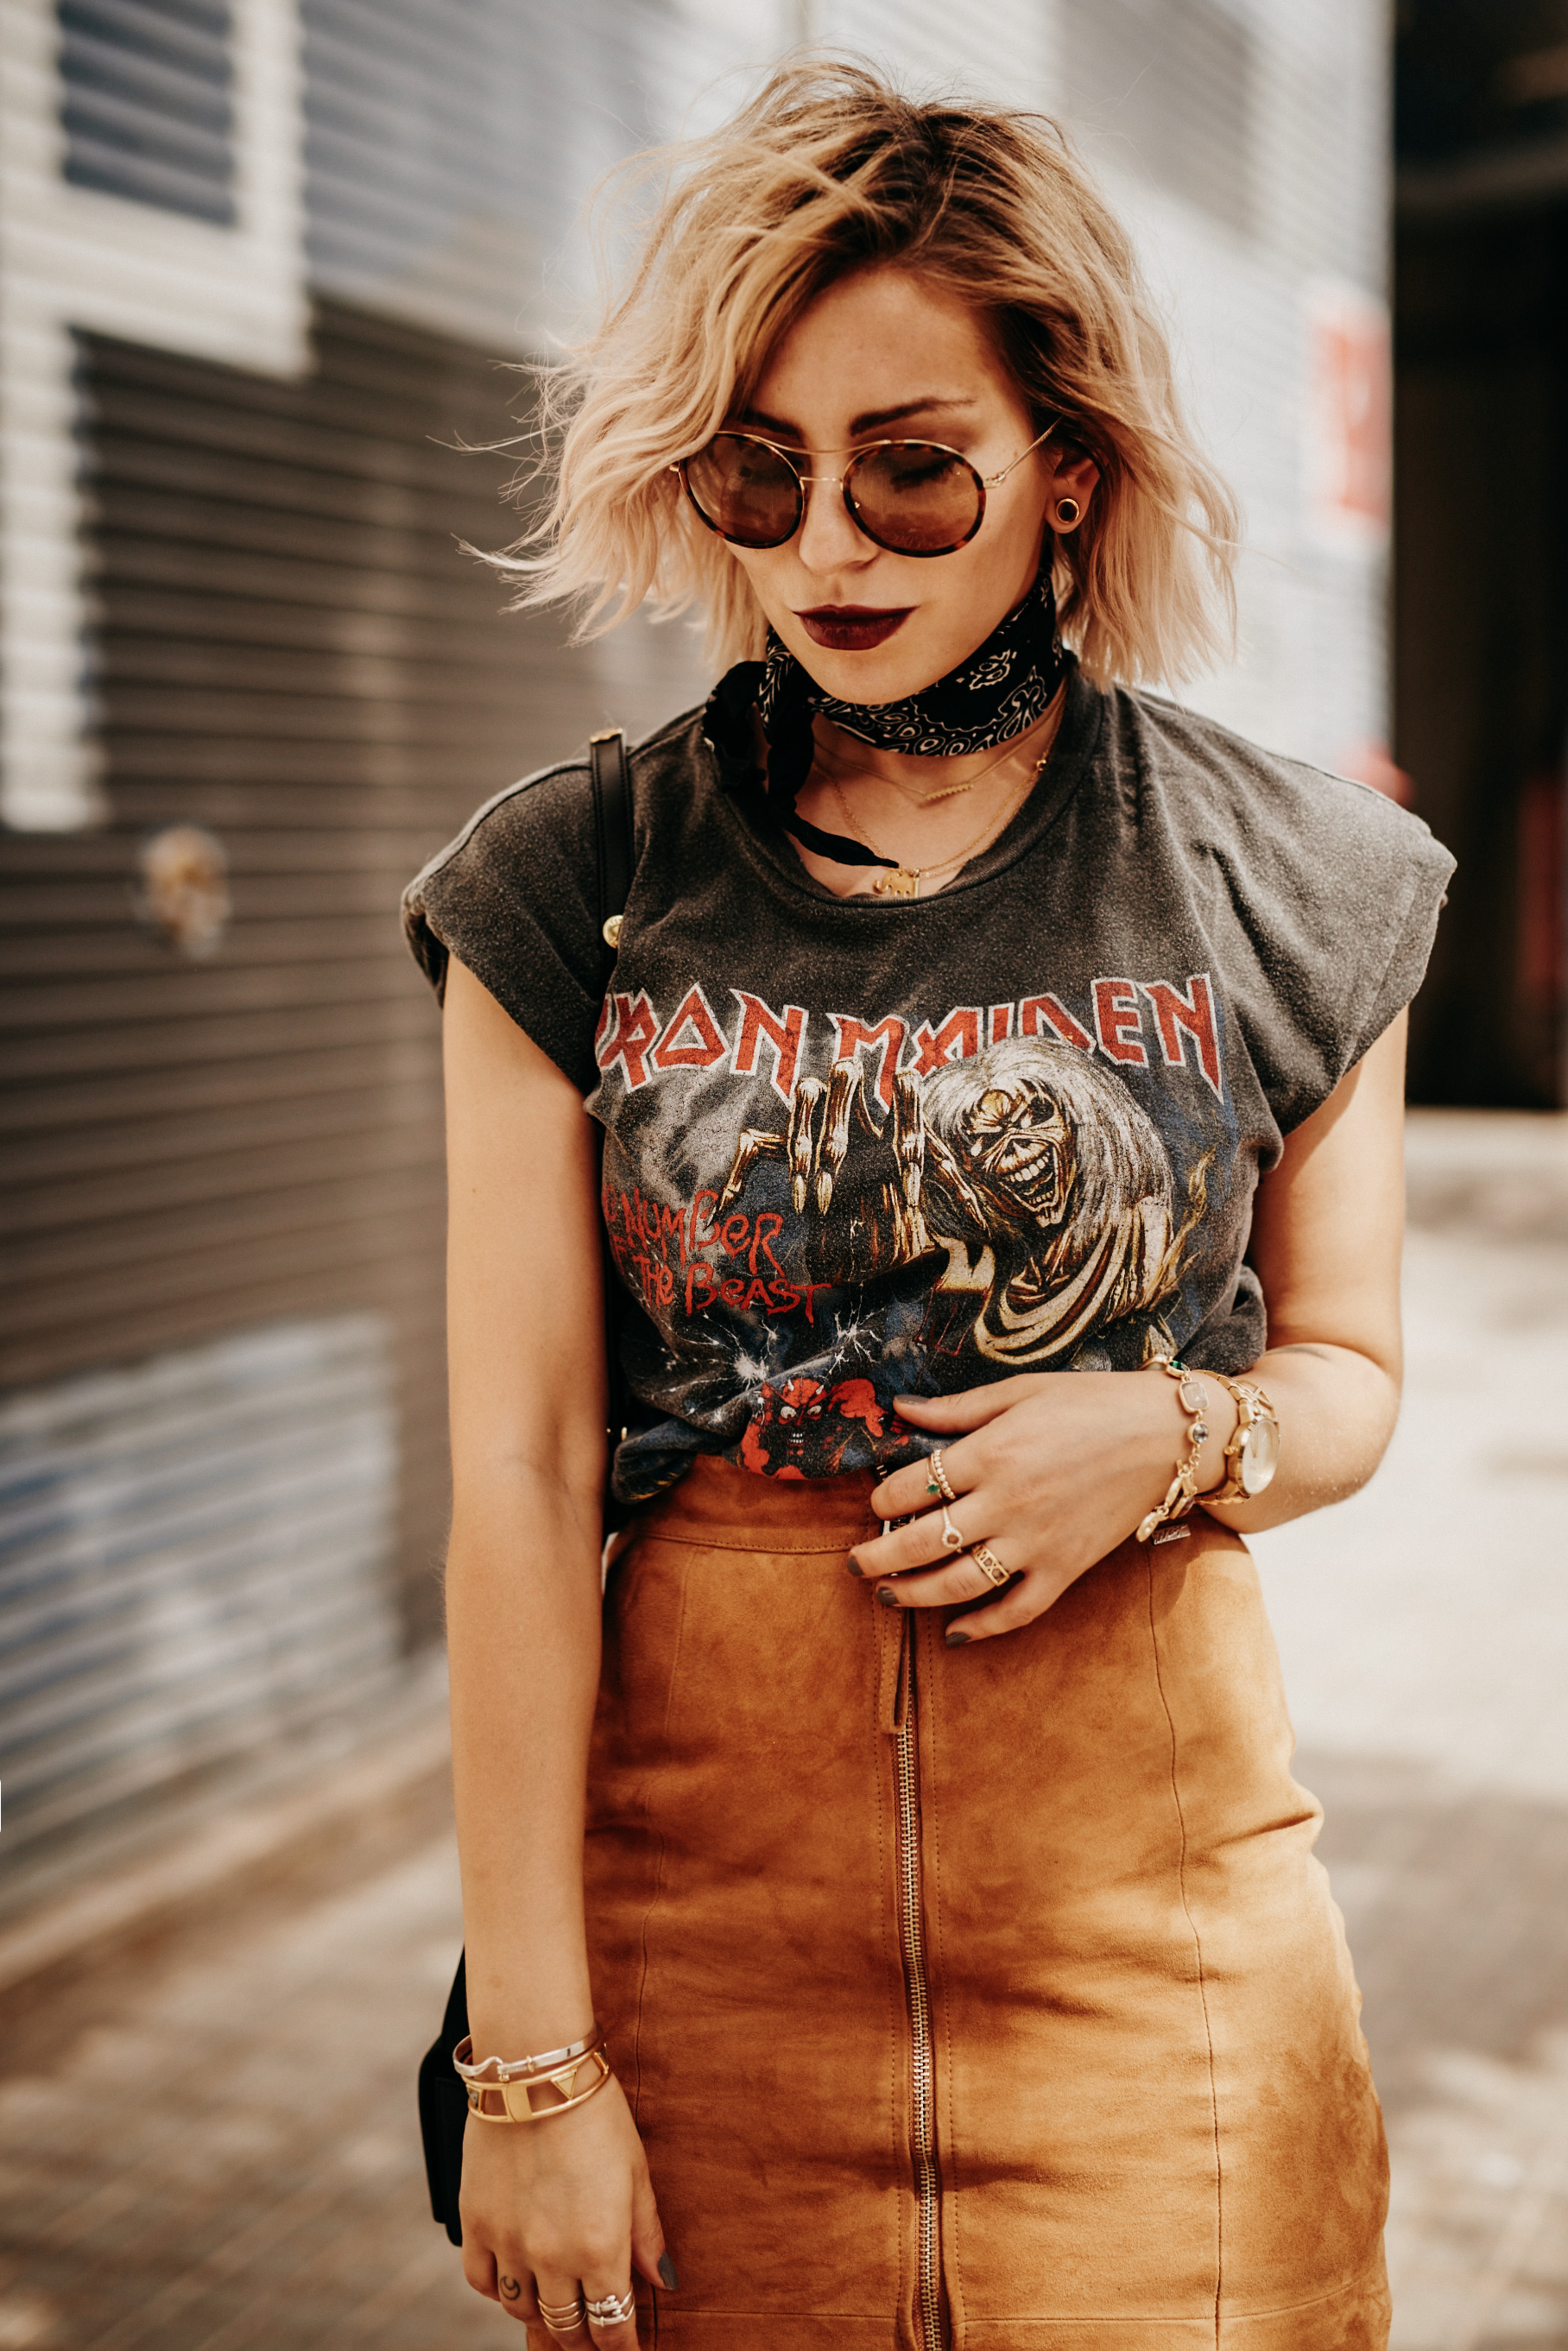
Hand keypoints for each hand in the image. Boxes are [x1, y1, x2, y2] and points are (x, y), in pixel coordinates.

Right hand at [460, 2074, 674, 2343]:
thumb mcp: (636, 2173)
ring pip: (523, 2310)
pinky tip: (513, 2277)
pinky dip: (498, 2288)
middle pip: (567, 2326)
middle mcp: (553, 2256)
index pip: (612, 2326)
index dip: (621, 2347)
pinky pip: (482, 2281)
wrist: (537, 2072)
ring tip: (556, 2303)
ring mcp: (510, 2243)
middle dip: (584, 2338)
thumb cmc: (595, 2115)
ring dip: (543, 2313)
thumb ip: (647, 2234)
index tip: (625, 2350)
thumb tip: (666, 2280)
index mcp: (601, 2248)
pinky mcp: (476, 2223)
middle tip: (593, 2333)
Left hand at [849, 1367, 1236, 1644]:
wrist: (1168, 1435)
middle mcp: (1007, 1501)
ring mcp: (1037, 1541)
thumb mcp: (1020, 1392)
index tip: (874, 1502)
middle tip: (855, 1565)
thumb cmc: (1093, 1403)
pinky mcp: (1066, 1568)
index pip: (913, 1485)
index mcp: (991, 1451)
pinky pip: (1018, 1610)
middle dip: (879, 1557)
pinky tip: (955, 1634)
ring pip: (959, 1583)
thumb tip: (899, 1407)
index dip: (882, 1497)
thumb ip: (956, 1409)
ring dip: (916, 1595)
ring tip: (889, 1596)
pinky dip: (984, 1627)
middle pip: (922, 1541)